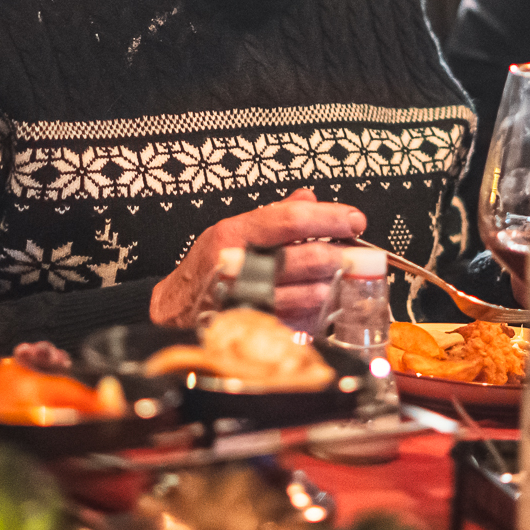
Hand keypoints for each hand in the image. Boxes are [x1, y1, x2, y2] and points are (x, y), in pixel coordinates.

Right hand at [148, 189, 366, 327]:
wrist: (174, 313)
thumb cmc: (205, 270)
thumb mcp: (232, 232)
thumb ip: (273, 215)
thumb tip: (309, 197)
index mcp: (234, 234)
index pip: (291, 219)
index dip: (330, 218)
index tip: (355, 220)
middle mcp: (239, 266)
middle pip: (307, 257)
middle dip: (339, 255)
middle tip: (352, 254)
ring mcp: (248, 302)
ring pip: (309, 294)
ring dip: (331, 286)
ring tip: (335, 279)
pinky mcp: (256, 331)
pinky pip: (301, 322)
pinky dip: (317, 313)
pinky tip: (319, 304)